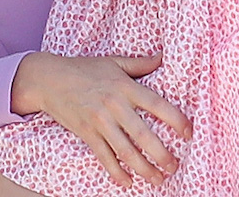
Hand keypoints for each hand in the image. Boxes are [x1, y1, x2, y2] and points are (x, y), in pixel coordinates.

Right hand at [11, 52, 191, 187]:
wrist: (49, 79)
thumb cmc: (83, 68)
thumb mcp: (112, 62)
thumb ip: (139, 64)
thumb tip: (163, 56)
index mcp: (124, 86)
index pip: (156, 104)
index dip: (175, 119)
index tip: (189, 133)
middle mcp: (113, 104)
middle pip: (143, 135)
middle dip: (162, 154)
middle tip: (175, 166)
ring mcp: (99, 121)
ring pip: (126, 151)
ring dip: (144, 169)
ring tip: (158, 179)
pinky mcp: (86, 133)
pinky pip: (104, 157)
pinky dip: (117, 173)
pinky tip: (128, 182)